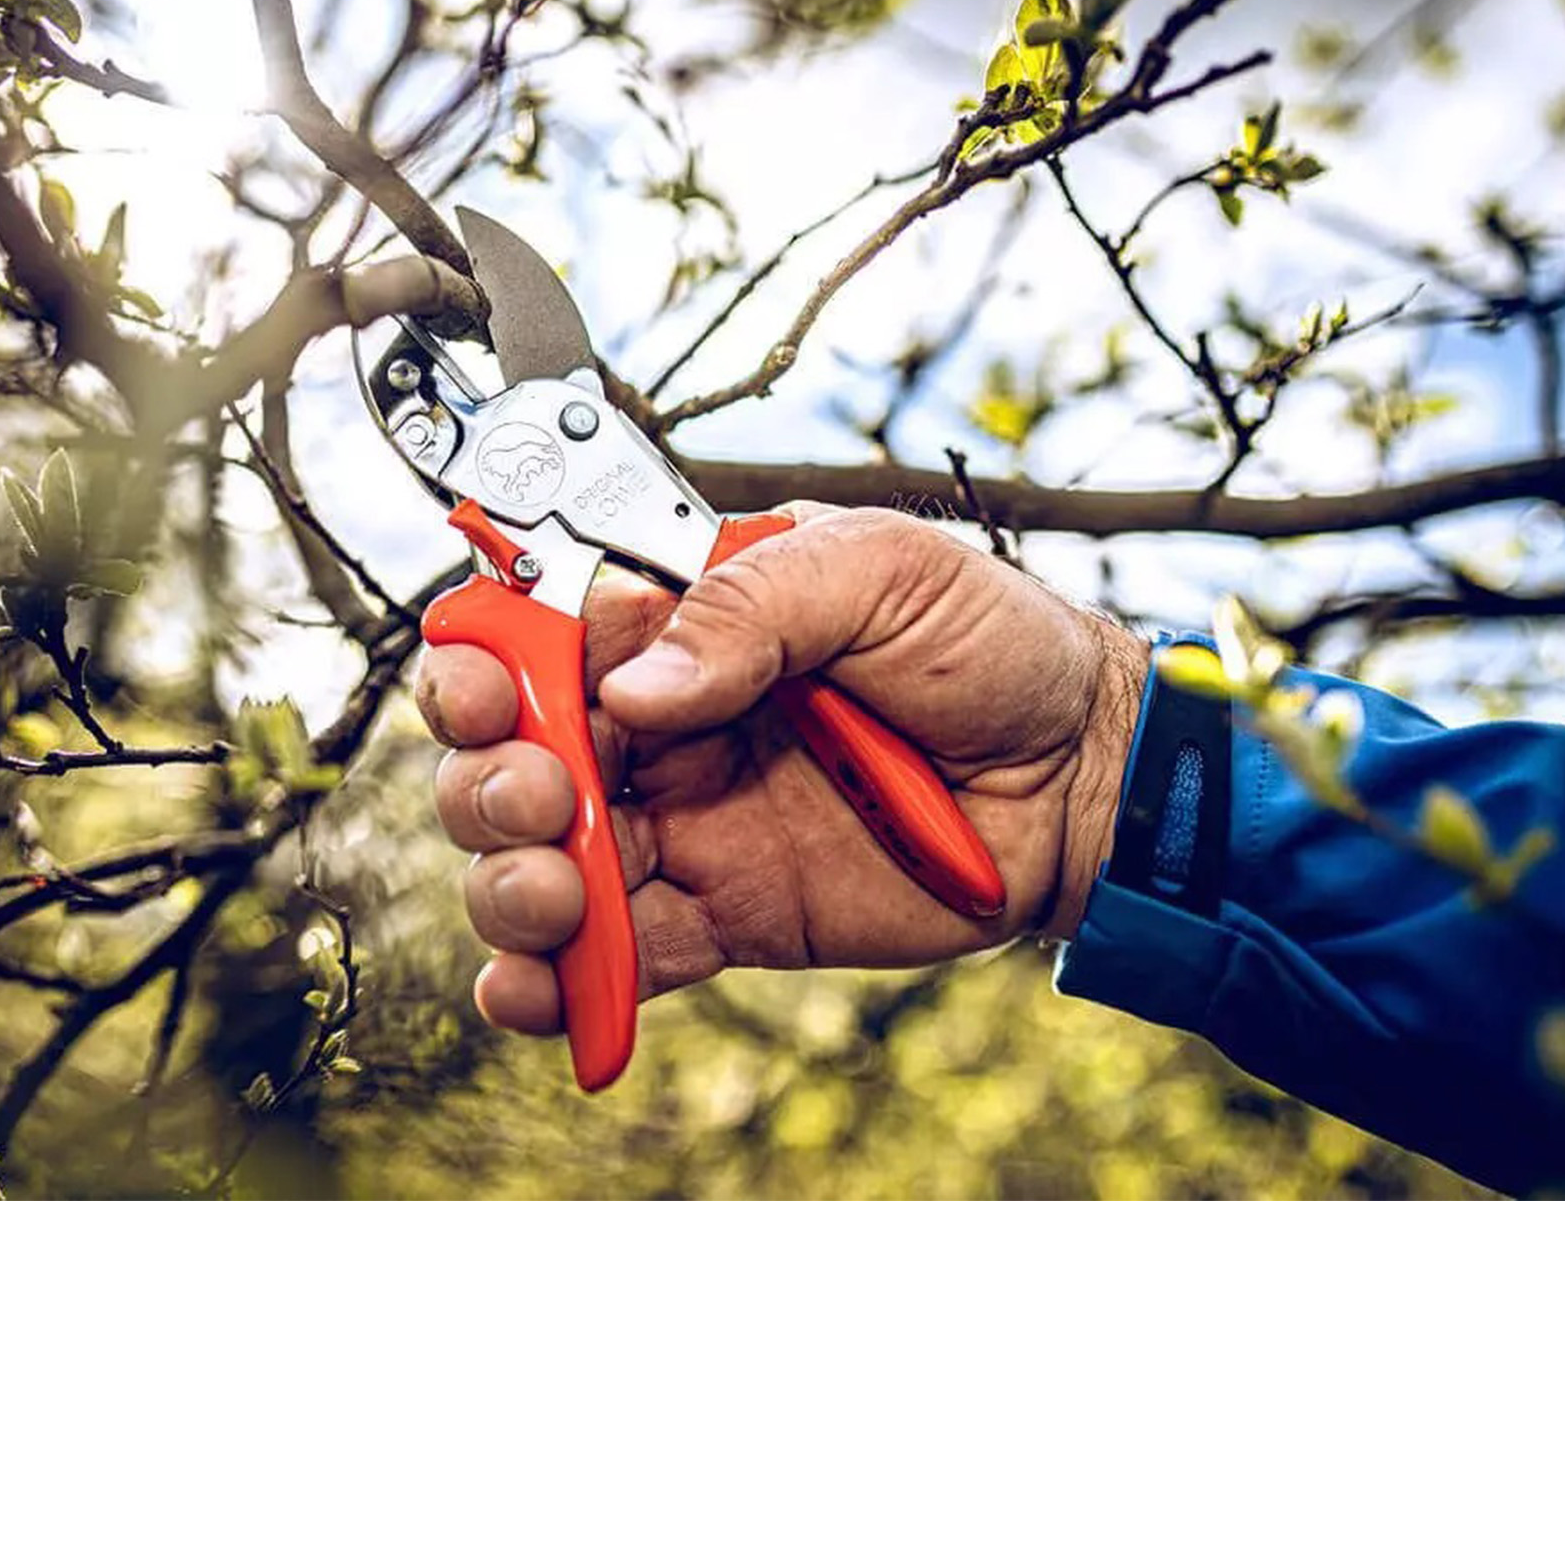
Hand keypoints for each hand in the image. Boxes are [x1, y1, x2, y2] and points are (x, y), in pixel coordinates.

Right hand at [414, 504, 1149, 1038]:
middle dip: (488, 782)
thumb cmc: (989, 642)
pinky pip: (619, 957)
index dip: (484, 662)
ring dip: (509, 885)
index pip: (536, 633)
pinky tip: (536, 993)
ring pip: (539, 862)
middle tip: (541, 796)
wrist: (1080, 774)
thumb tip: (633, 685)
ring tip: (553, 896)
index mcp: (681, 622)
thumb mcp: (878, 571)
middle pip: (509, 756)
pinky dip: (560, 986)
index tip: (486, 691)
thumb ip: (752, 604)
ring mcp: (683, 825)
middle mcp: (660, 725)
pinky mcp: (720, 916)